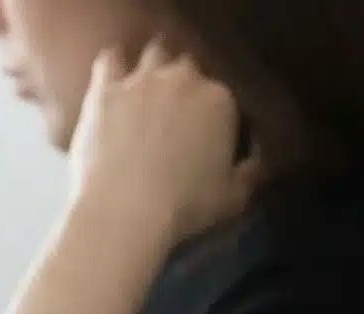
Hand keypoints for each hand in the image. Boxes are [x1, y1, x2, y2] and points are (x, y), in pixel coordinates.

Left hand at [69, 40, 260, 243]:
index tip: (201, 126)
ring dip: (153, 67)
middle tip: (171, 109)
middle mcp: (184, 80)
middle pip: (187, 68)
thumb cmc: (184, 208)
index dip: (209, 108)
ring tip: (144, 89)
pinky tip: (112, 78)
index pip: (220, 92)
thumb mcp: (232, 198)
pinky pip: (110, 61)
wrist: (124, 209)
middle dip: (182, 83)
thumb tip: (259, 163)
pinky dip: (114, 64)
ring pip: (154, 54)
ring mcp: (142, 81)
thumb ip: (250, 174)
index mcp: (220, 101)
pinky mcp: (104, 91)